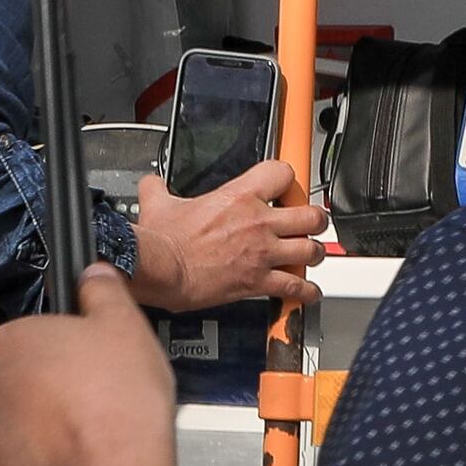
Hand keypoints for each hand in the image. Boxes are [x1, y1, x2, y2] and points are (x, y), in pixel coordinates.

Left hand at [0, 269, 182, 465]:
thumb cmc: (121, 398)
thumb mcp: (126, 326)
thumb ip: (104, 292)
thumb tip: (92, 272)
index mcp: (12, 341)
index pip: (34, 337)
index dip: (67, 352)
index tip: (93, 368)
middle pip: (20, 382)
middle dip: (49, 392)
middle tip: (95, 405)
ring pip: (16, 428)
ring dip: (43, 432)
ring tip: (88, 443)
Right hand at [127, 155, 320, 313]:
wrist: (163, 269)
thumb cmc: (163, 239)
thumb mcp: (158, 203)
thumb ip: (158, 189)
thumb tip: (151, 185)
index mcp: (240, 196)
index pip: (283, 173)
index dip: (286, 179)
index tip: (283, 189)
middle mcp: (259, 222)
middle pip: (311, 215)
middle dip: (314, 220)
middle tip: (309, 223)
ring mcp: (262, 253)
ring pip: (311, 250)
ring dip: (314, 253)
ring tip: (310, 254)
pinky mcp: (258, 281)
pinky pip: (295, 286)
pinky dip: (305, 291)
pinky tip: (307, 291)